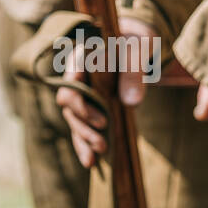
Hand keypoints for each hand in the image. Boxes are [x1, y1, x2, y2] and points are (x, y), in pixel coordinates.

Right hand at [55, 17, 157, 167]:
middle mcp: (76, 78)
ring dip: (83, 138)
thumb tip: (132, 103)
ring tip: (98, 155)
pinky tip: (91, 162)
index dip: (79, 100)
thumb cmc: (134, 44)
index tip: (101, 119)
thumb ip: (134, 72)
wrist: (135, 47)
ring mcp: (80, 95)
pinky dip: (84, 144)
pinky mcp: (88, 109)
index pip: (71, 79)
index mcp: (82, 58)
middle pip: (69, 104)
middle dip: (84, 124)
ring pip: (73, 120)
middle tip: (103, 139)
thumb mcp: (138, 51)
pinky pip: (81, 128)